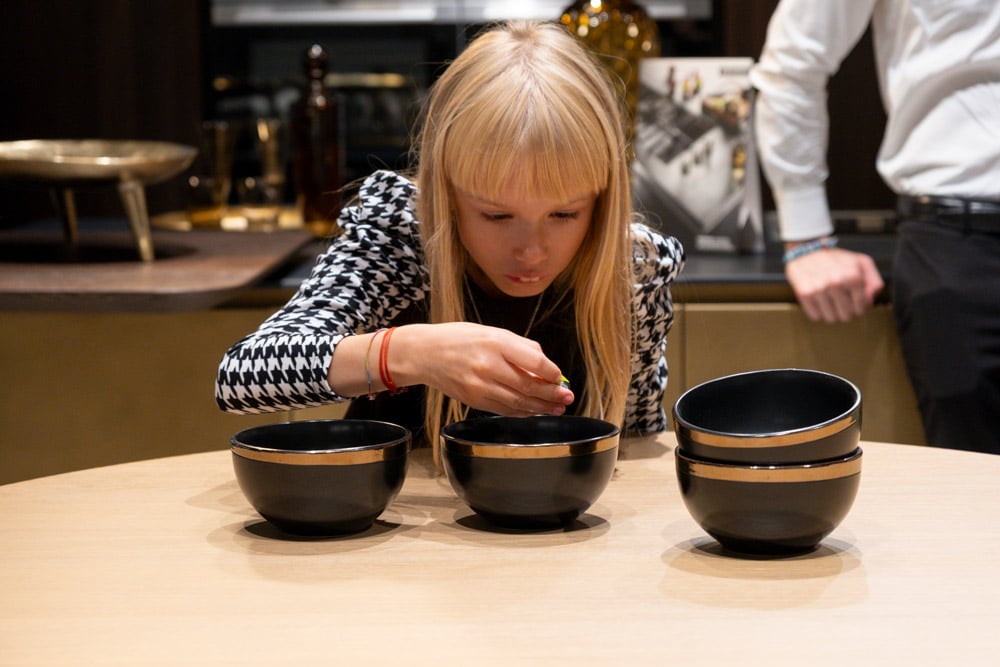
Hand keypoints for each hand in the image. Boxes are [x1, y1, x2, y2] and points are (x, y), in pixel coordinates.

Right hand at [390, 323, 573, 416]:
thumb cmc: (459, 339)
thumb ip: (520, 346)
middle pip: (529, 385)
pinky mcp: (474, 400)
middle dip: (552, 394)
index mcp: (496, 343)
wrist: (425, 354)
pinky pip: (504, 409)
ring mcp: (480, 385)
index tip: (561, 377)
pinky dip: (522, 412)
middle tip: (567, 397)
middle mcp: (488, 365)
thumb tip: (546, 365)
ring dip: (541, 407)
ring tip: (556, 408)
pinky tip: (534, 411)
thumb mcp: (492, 331)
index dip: (552, 373)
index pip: (535, 361)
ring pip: (519, 402)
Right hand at [785, 247, 883, 321]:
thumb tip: (871, 299)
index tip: (854, 300)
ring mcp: (819, 289)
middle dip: (845, 311)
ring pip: (830, 318)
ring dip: (831, 312)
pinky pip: (815, 316)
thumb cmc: (836, 259)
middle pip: (846, 316)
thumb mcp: (862, 263)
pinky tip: (818, 300)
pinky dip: (817, 311)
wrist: (807, 251)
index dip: (859, 307)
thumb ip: (874, 281)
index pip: (861, 308)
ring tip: (829, 300)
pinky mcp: (804, 293)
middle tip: (841, 301)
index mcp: (853, 276)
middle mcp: (836, 283)